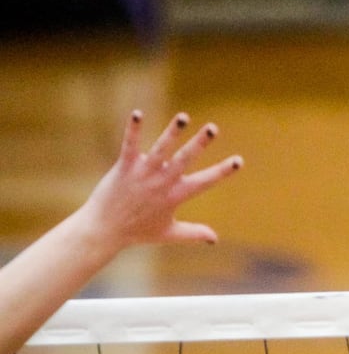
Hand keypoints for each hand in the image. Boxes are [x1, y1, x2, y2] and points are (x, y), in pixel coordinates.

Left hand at [75, 111, 242, 250]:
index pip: (205, 181)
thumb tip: (214, 239)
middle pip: (184, 159)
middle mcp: (162, 183)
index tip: (239, 160)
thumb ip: (193, 233)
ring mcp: (143, 173)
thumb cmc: (137, 232)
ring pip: (161, 149)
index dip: (222, 171)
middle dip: (199, 143)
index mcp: (175, 196)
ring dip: (172, 132)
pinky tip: (138, 113)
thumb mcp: (168, 233)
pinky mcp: (125, 167)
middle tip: (213, 128)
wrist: (103, 230)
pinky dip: (134, 129)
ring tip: (184, 117)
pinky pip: (131, 145)